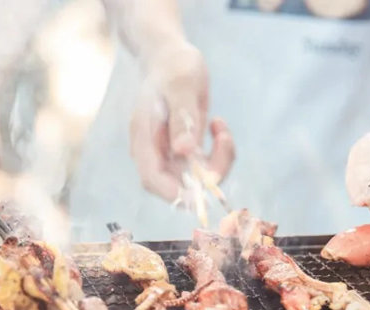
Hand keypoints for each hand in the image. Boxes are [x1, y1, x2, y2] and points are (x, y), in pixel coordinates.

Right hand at [129, 42, 234, 201]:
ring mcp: (169, 153)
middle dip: (206, 175)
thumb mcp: (181, 86)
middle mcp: (154, 151)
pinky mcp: (184, 151)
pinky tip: (218, 125)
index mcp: (144, 137)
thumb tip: (183, 151)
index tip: (202, 188)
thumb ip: (182, 119)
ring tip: (222, 129)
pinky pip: (204, 165)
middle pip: (176, 184)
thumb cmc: (173, 66)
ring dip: (217, 161)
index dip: (175, 192)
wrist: (171, 58)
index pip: (152, 179)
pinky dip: (218, 153)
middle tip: (224, 142)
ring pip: (194, 178)